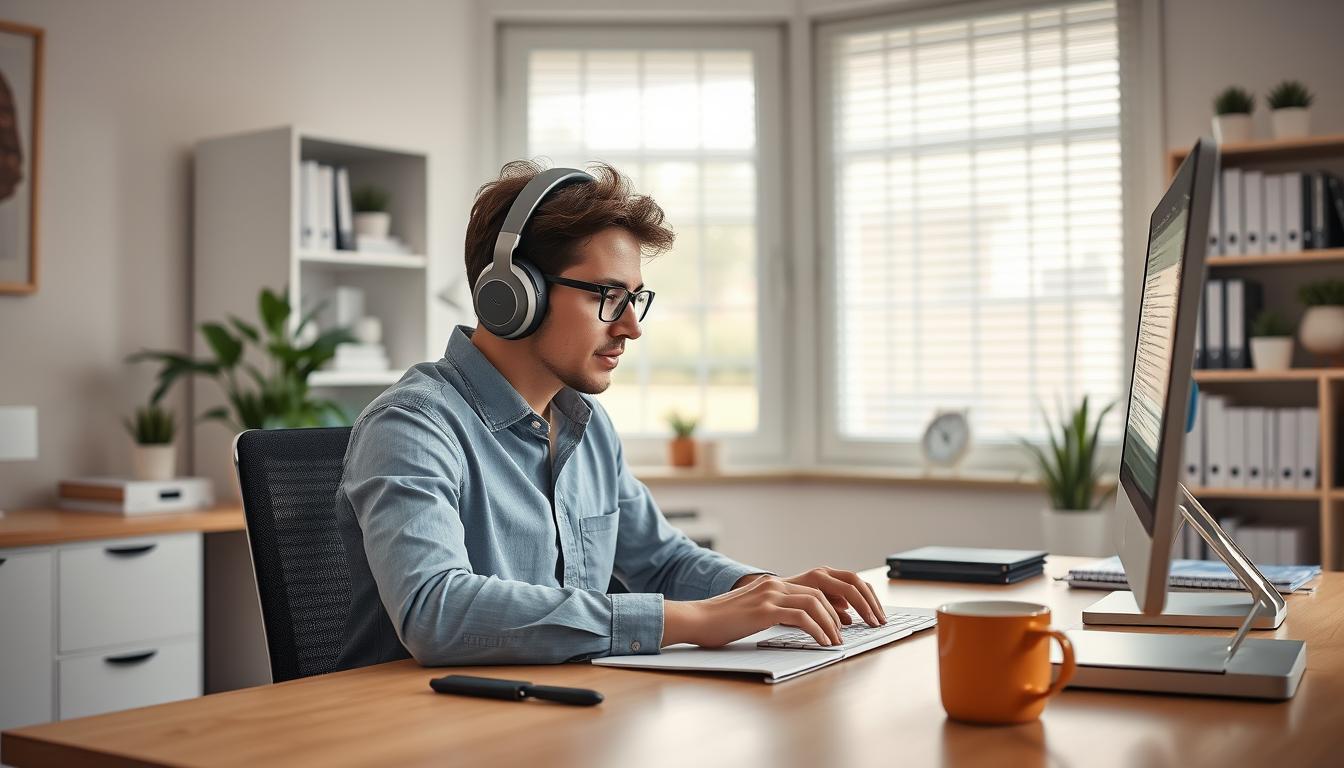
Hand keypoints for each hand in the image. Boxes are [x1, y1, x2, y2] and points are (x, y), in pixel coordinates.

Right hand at [662, 567, 885, 648]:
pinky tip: (824, 643)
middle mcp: (776, 583)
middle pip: (826, 588)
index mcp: (777, 583)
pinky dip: (818, 630)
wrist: (696, 620)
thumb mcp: (757, 613)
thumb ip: (781, 612)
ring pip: (816, 602)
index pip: (822, 582)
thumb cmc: (724, 623)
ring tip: (840, 641)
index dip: (845, 598)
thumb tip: (811, 623)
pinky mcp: (763, 610)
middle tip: (866, 626)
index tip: (860, 616)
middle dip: (852, 607)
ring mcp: (770, 594)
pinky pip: (800, 617)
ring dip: (834, 623)